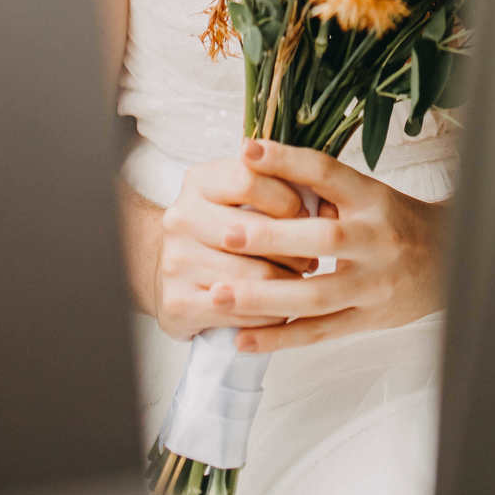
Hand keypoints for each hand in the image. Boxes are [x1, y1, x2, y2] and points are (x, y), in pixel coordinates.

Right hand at [154, 155, 318, 340]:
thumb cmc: (220, 228)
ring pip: (255, 277)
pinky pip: (242, 313)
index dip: (287, 198)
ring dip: (287, 285)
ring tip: (298, 284)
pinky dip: (269, 315)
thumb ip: (277, 189)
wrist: (166, 266)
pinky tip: (278, 310)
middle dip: (295, 249)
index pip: (250, 179)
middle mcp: (181, 217)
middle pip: (256, 234)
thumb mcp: (239, 196)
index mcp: (199, 182)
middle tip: (311, 259)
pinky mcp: (178, 303)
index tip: (304, 215)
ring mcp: (176, 261)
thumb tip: (328, 208)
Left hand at [205, 137, 449, 353]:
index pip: (328, 173)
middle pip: (325, 239)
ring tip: (219, 295)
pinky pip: (320, 332)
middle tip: (227, 234)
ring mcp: (373, 284)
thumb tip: (259, 168)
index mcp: (373, 198)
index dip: (288, 160)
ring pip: (317, 295)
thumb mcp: (368, 193)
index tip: (247, 151)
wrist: (452, 261)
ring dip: (265, 297)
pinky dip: (281, 337)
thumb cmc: (396, 221)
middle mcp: (376, 239)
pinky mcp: (368, 319)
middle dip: (274, 237)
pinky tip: (244, 339)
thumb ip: (323, 188)